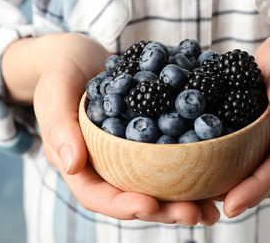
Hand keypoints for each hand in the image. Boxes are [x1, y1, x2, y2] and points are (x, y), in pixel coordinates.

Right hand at [2, 33, 219, 224]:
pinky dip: (191, 168)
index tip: (150, 205)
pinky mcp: (147, 139)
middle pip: (133, 196)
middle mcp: (107, 165)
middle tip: (195, 214)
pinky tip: (216, 173)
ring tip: (212, 208)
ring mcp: (128, 154)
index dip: (122, 205)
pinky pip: (168, 156)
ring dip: (184, 198)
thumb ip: (59, 126)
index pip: (97, 195)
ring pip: (155, 184)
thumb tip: (73, 164)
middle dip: (164, 210)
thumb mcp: (54, 91)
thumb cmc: (61, 72)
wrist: (82, 55)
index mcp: (80, 163)